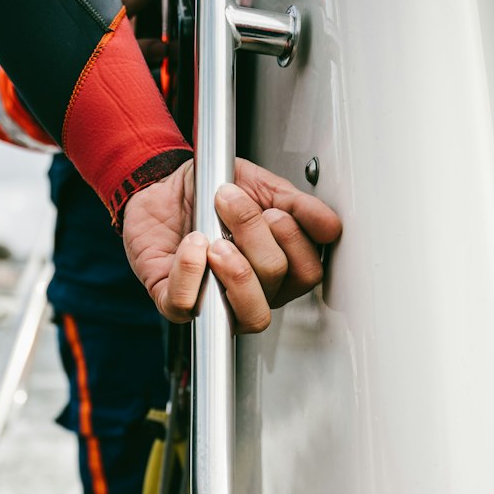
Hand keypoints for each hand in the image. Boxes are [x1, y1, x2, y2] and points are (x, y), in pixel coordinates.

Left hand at [122, 158, 341, 332]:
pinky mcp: (174, 302)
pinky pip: (187, 305)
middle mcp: (251, 293)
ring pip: (249, 312)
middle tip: (231, 205)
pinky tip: (191, 244)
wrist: (162, 181)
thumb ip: (298, 206)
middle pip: (276, 281)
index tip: (272, 209)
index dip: (293, 239)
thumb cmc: (211, 192)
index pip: (307, 273)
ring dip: (236, 268)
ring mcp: (216, 303)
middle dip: (256, 234)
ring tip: (215, 237)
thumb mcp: (262, 187)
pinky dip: (190, 270)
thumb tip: (330, 227)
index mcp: (277, 270)